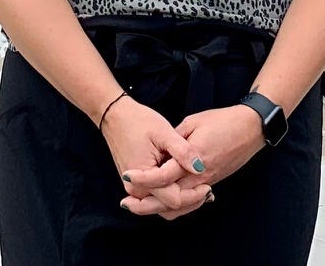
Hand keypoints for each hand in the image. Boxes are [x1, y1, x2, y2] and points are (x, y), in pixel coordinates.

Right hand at [101, 96, 210, 218]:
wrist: (115, 116)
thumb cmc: (138, 121)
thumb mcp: (164, 132)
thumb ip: (183, 151)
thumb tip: (201, 167)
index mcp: (143, 179)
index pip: (174, 200)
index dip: (193, 195)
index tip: (209, 186)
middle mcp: (136, 190)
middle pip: (169, 208)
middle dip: (190, 202)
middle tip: (208, 191)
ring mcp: (134, 189)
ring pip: (163, 207)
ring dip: (182, 201)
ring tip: (200, 190)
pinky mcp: (136, 185)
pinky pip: (156, 198)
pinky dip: (172, 195)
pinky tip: (186, 185)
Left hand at [119, 102, 264, 217]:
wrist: (250, 129)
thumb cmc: (222, 121)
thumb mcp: (193, 122)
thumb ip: (174, 140)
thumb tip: (159, 150)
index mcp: (193, 158)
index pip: (163, 176)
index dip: (143, 178)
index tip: (126, 176)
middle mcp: (200, 176)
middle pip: (169, 200)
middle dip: (146, 205)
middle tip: (127, 203)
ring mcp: (207, 182)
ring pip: (180, 206)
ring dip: (159, 208)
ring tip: (140, 204)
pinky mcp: (212, 183)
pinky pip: (190, 202)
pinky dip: (176, 205)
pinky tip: (163, 199)